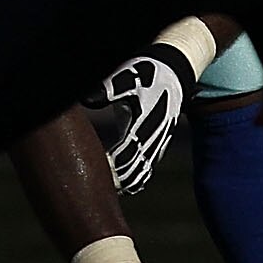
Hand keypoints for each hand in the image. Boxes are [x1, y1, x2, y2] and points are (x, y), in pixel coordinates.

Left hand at [85, 44, 196, 195]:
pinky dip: (130, 180)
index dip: (110, 166)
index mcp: (146, 123)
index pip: (127, 154)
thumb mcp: (129, 74)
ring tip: (100, 190)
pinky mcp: (155, 147)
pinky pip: (143, 171)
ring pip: (140, 175)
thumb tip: (89, 99)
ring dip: (123, 184)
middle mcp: (154, 139)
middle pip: (134, 172)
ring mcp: (157, 145)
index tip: (92, 170)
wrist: (173, 73)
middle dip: (114, 181)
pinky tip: (115, 186)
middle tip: (90, 185)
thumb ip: (111, 88)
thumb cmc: (147, 72)